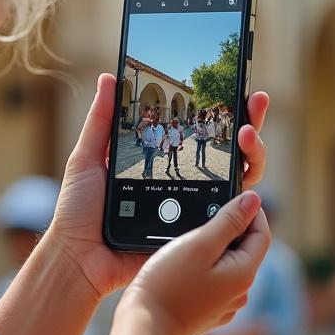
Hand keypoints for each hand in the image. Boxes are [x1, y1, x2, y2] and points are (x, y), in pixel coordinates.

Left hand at [44, 74, 270, 298]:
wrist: (80, 257)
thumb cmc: (79, 211)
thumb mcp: (88, 158)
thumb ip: (102, 120)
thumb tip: (109, 77)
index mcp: (163, 161)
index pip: (200, 131)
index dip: (222, 110)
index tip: (238, 86)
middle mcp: (186, 183)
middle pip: (231, 151)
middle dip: (251, 122)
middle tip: (255, 102)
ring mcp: (196, 209)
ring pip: (242, 179)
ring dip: (254, 152)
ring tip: (247, 134)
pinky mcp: (199, 234)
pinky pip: (232, 217)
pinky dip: (246, 194)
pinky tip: (245, 172)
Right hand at [122, 191, 270, 334]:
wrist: (144, 327)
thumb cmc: (168, 284)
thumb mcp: (199, 243)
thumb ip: (229, 221)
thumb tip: (253, 200)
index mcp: (244, 274)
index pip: (261, 234)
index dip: (250, 212)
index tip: (233, 196)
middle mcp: (240, 293)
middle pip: (246, 251)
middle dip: (231, 230)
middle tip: (205, 214)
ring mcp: (224, 306)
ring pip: (229, 267)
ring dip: (217, 250)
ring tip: (191, 240)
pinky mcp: (208, 314)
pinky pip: (215, 283)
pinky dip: (206, 270)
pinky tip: (184, 266)